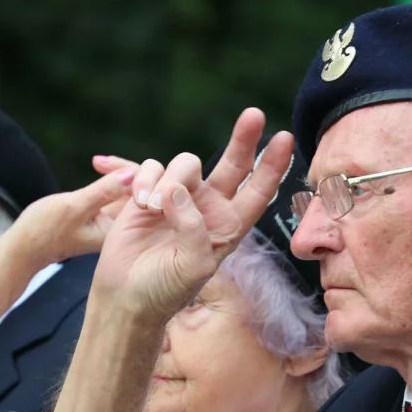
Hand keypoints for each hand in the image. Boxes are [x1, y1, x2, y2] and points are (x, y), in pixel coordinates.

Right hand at [4, 165, 136, 266]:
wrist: (26, 247)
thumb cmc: (45, 231)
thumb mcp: (74, 207)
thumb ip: (104, 192)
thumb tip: (132, 174)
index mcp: (124, 232)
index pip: (146, 197)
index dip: (138, 176)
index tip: (110, 168)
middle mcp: (126, 227)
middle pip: (145, 191)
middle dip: (129, 171)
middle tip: (101, 163)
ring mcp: (118, 219)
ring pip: (132, 188)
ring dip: (120, 171)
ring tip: (100, 163)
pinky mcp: (108, 213)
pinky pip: (120, 189)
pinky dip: (112, 176)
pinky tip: (99, 166)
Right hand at [92, 108, 293, 321]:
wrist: (126, 295)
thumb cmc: (165, 289)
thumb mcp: (193, 266)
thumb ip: (193, 228)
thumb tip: (176, 191)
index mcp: (229, 226)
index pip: (258, 191)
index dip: (272, 166)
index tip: (284, 138)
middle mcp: (208, 207)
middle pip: (234, 163)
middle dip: (244, 139)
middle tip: (254, 115)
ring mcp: (179, 197)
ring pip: (186, 163)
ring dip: (170, 180)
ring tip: (153, 207)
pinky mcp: (148, 191)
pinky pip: (153, 167)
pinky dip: (146, 179)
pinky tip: (140, 202)